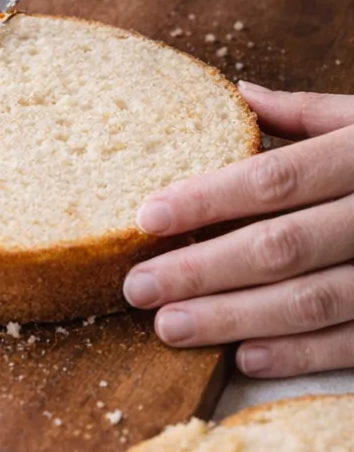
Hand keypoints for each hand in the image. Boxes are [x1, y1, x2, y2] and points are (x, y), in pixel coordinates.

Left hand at [124, 82, 353, 377]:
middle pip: (284, 246)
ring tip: (170, 327)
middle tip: (136, 287)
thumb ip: (315, 116)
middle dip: (202, 270)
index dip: (208, 198)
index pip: (277, 177)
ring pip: (315, 299)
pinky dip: (302, 353)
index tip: (145, 216)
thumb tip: (238, 95)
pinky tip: (245, 357)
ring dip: (235, 317)